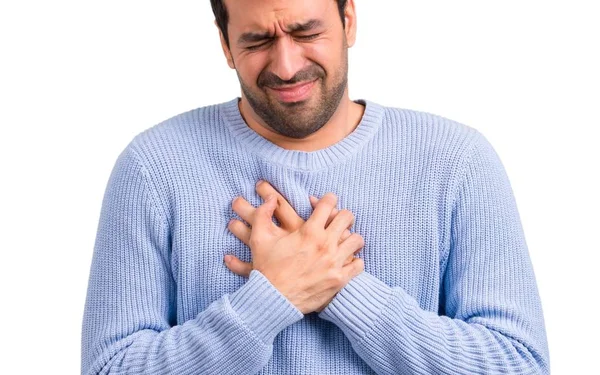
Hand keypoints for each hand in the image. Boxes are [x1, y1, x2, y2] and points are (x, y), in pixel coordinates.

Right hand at [225, 181, 356, 276]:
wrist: (273, 300)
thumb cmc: (267, 269)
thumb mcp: (259, 239)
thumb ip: (262, 214)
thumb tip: (270, 198)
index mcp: (309, 232)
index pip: (328, 204)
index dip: (328, 199)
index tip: (328, 201)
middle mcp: (325, 244)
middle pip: (346, 217)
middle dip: (342, 216)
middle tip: (337, 220)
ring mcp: (335, 263)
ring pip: (357, 240)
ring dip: (351, 238)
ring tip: (344, 240)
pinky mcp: (340, 280)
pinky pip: (359, 264)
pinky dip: (355, 261)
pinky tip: (347, 261)